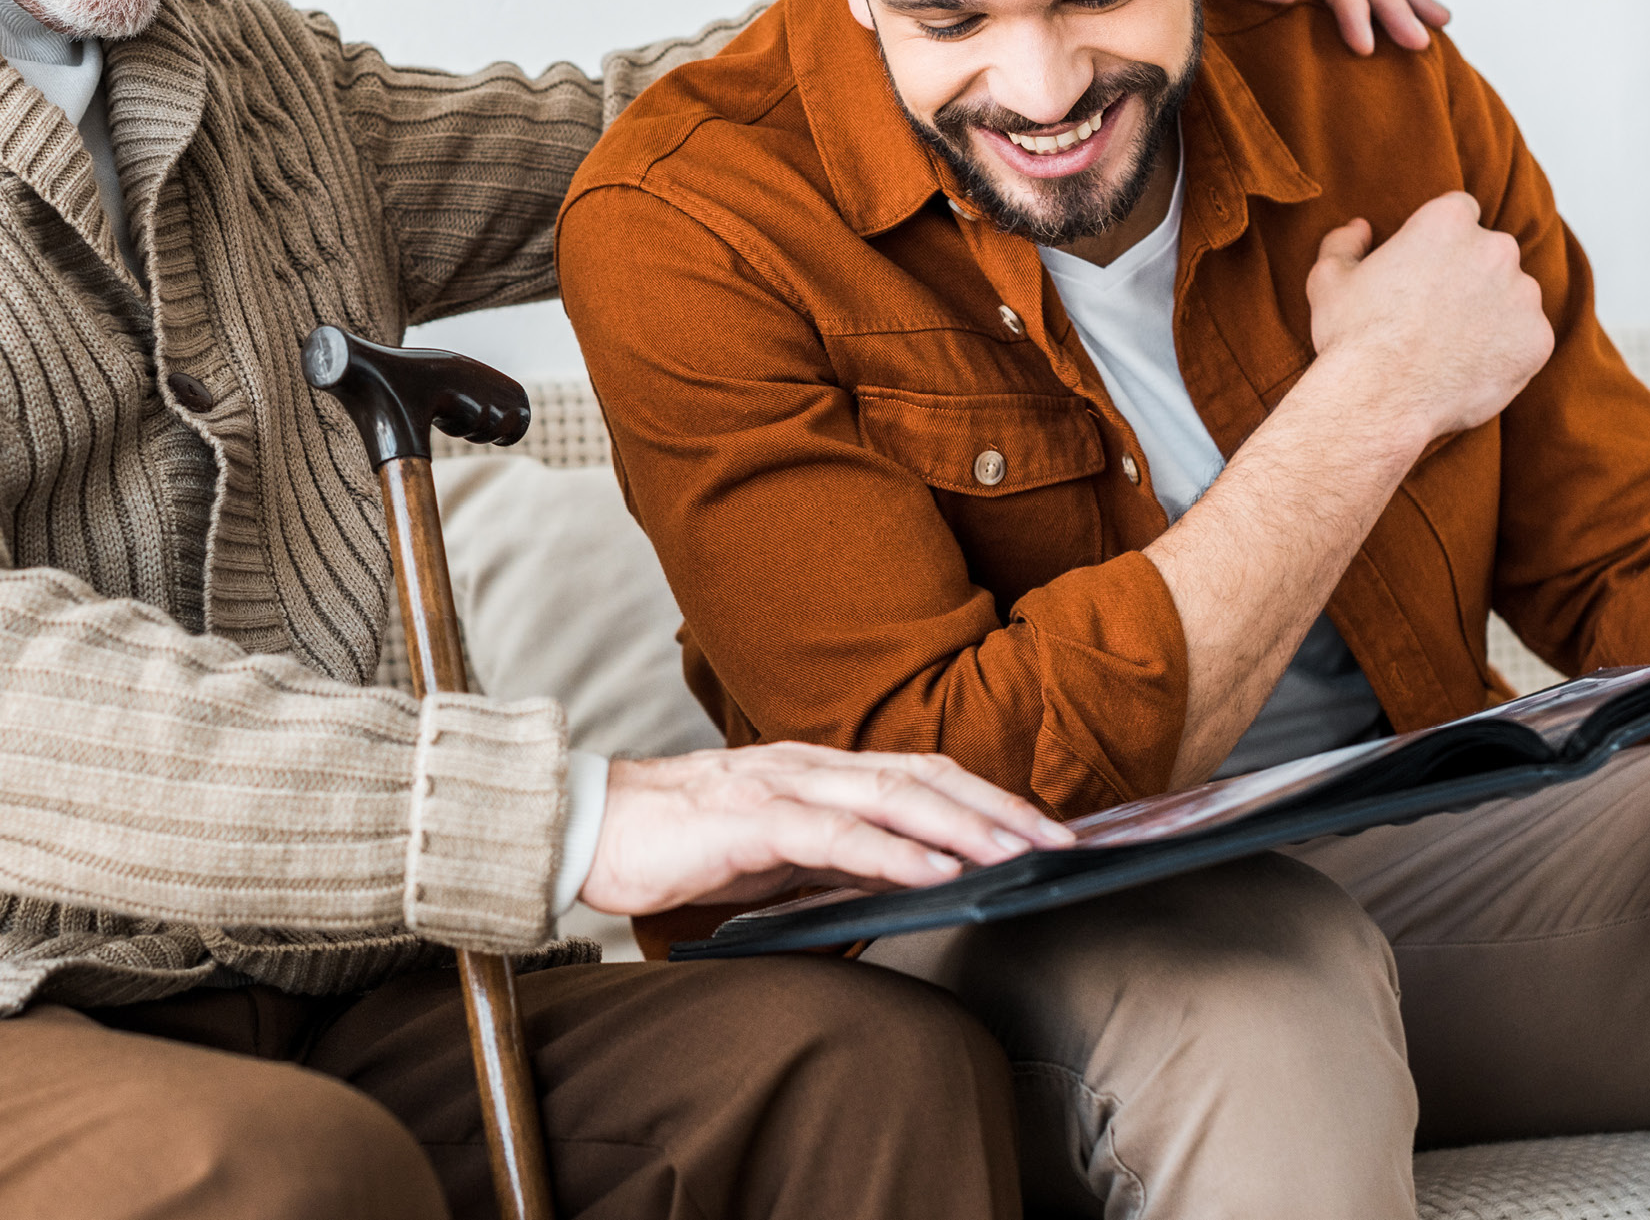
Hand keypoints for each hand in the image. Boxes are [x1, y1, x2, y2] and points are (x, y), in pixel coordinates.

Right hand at [576, 743, 1075, 915]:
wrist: (585, 829)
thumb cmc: (678, 845)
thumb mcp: (776, 855)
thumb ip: (838, 858)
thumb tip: (911, 882)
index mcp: (819, 772)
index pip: (924, 775)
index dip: (990, 798)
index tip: (1047, 831)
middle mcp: (810, 766)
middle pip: (927, 777)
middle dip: (1001, 810)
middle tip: (1064, 844)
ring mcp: (782, 787)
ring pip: (894, 796)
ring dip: (965, 826)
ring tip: (1020, 856)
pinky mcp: (750, 820)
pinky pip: (835, 834)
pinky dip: (893, 852)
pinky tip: (935, 872)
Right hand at [1302, 192, 1552, 450]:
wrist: (1379, 400)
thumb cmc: (1352, 336)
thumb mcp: (1329, 279)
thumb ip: (1345, 243)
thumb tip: (1360, 228)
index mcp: (1448, 221)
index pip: (1460, 212)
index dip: (1441, 240)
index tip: (1426, 267)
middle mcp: (1495, 248)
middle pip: (1491, 252)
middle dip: (1470, 274)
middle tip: (1435, 312)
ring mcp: (1523, 295)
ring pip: (1513, 296)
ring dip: (1491, 312)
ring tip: (1451, 346)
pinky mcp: (1537, 339)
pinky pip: (1526, 339)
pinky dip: (1505, 351)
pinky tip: (1468, 368)